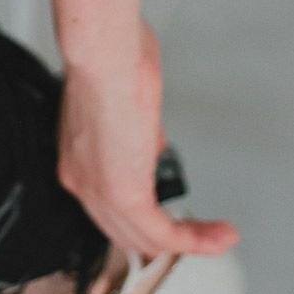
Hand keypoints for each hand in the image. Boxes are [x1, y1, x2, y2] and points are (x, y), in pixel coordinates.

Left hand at [56, 17, 239, 262]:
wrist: (103, 52)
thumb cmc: (111, 55)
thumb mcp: (125, 100)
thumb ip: (136, 129)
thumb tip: (149, 141)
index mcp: (75, 155)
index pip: (106, 205)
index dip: (141, 210)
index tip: (169, 205)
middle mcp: (80, 180)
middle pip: (124, 232)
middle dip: (166, 237)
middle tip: (198, 232)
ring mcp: (99, 191)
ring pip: (146, 239)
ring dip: (189, 242)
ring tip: (217, 237)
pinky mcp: (126, 195)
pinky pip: (166, 235)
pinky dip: (196, 241)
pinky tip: (218, 236)